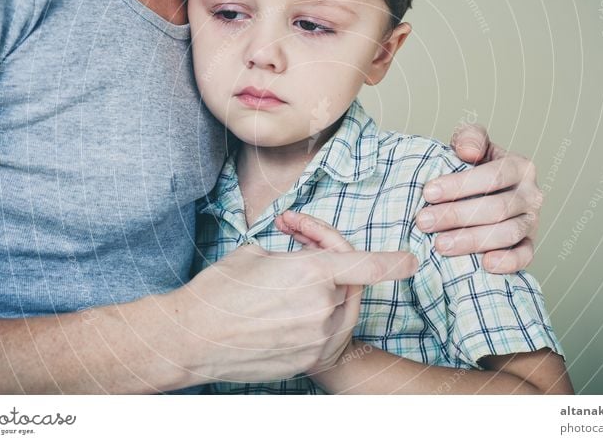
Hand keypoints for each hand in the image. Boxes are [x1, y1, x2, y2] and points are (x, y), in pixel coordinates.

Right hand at [179, 219, 416, 383]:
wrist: (190, 338)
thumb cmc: (217, 291)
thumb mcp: (254, 253)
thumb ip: (294, 256)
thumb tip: (304, 264)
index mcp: (311, 274)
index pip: (368, 267)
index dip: (395, 261)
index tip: (412, 260)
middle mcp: (322, 308)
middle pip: (352, 282)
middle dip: (333, 259)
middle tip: (299, 242)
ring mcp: (317, 339)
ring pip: (342, 308)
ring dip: (328, 289)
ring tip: (290, 278)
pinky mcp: (307, 360)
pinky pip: (329, 334)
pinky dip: (320, 316)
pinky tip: (291, 306)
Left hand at [416, 124, 542, 273]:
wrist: (478, 193)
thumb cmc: (470, 167)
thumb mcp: (469, 144)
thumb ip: (469, 138)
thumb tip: (468, 151)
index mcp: (519, 167)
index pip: (493, 176)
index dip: (460, 185)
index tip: (428, 193)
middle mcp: (531, 194)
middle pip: (497, 208)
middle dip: (457, 215)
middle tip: (424, 222)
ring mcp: (531, 222)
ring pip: (507, 233)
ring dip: (472, 240)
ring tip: (440, 245)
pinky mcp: (528, 245)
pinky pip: (525, 256)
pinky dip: (508, 262)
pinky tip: (485, 264)